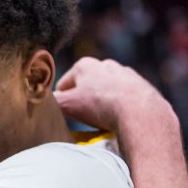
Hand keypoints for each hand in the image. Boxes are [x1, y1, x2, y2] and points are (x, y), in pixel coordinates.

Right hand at [54, 58, 175, 132]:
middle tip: (83, 118)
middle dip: (84, 100)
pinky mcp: (143, 89)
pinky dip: (121, 109)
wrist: (141, 113)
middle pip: (88, 85)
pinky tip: (120, 121)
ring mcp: (127, 76)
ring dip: (103, 105)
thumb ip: (53, 102)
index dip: (61, 100)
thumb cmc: (101, 105)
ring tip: (102, 122)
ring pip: (108, 92)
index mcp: (86, 65)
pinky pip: (126, 100)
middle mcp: (107, 65)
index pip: (65, 83)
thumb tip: (44, 103)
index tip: (63, 113)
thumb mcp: (67, 105)